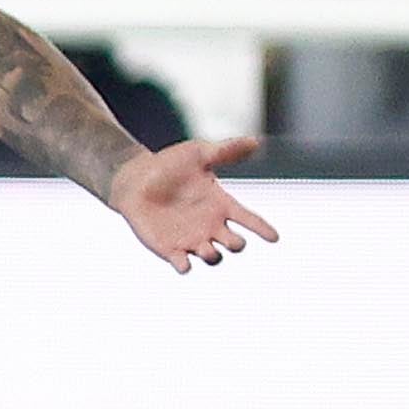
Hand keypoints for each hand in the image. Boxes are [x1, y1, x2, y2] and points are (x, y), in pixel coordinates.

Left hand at [106, 137, 279, 273]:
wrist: (134, 178)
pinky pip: (182, 264)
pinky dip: (185, 267)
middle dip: (237, 244)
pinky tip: (184, 263)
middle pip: (234, 244)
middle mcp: (210, 225)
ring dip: (213, 256)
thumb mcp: (199, 153)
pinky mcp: (169, 248)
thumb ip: (226, 150)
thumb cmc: (169, 165)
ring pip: (212, 257)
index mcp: (221, 205)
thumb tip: (256, 141)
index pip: (249, 219)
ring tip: (209, 250)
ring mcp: (191, 238)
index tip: (274, 237)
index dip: (263, 229)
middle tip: (233, 239)